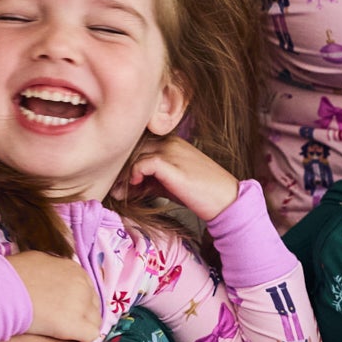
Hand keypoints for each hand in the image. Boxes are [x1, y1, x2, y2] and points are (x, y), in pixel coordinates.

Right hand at [6, 252, 100, 341]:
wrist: (1, 291)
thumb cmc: (12, 276)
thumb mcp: (37, 261)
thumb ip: (51, 270)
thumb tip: (49, 274)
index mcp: (74, 269)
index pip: (87, 289)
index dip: (77, 302)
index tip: (65, 310)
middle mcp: (82, 284)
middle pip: (93, 305)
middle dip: (82, 315)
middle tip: (64, 324)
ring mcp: (81, 304)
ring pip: (94, 321)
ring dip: (82, 328)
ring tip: (64, 335)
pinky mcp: (75, 324)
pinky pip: (90, 336)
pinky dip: (81, 339)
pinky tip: (66, 340)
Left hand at [122, 135, 238, 223]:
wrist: (225, 200)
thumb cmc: (199, 193)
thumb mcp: (169, 184)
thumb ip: (148, 181)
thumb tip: (124, 188)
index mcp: (171, 142)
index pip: (139, 144)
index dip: (127, 162)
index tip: (121, 182)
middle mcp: (170, 141)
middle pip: (134, 147)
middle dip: (121, 168)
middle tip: (116, 188)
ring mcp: (171, 151)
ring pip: (135, 153)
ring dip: (124, 174)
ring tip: (120, 191)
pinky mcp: (171, 164)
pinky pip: (143, 162)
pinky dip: (134, 173)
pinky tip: (134, 185)